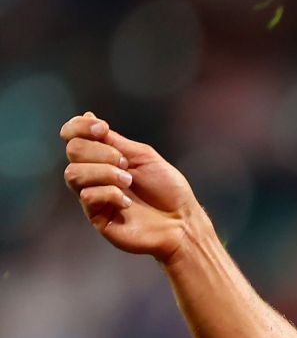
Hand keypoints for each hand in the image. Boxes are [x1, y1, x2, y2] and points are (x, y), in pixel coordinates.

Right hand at [59, 111, 198, 263]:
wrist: (182, 222)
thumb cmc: (168, 190)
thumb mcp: (143, 157)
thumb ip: (114, 140)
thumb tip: (87, 116)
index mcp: (103, 157)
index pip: (73, 136)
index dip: (79, 127)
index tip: (103, 128)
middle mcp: (93, 174)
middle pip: (73, 150)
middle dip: (101, 152)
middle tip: (126, 164)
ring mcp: (93, 195)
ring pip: (73, 173)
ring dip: (104, 173)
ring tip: (128, 181)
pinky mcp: (96, 216)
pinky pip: (88, 196)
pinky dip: (109, 194)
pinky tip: (127, 203)